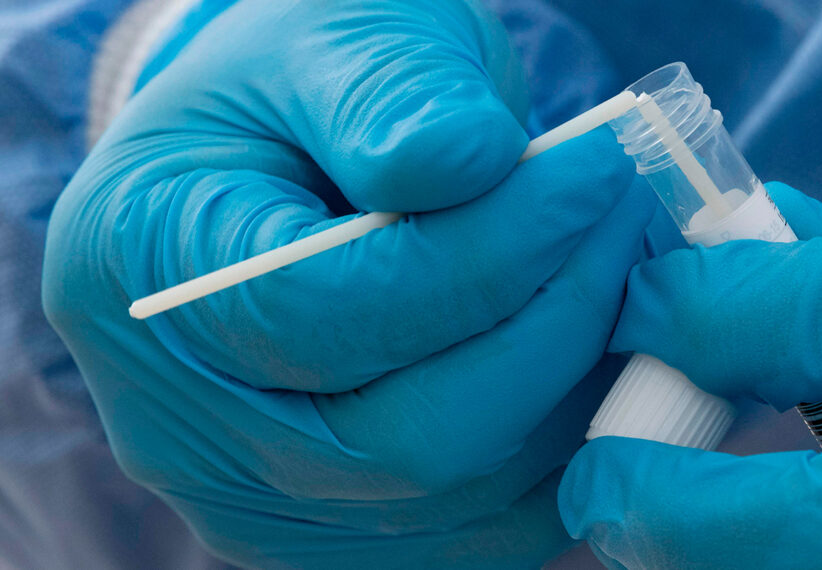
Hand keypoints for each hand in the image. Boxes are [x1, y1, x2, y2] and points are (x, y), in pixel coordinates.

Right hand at [43, 1, 652, 566]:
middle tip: (624, 218)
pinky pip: (493, 527)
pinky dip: (568, 441)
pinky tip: (594, 344)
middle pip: (407, 439)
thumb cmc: (303, 93)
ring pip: (467, 495)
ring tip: (618, 266)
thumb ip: (387, 97)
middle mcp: (182, 424)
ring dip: (579, 381)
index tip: (593, 175)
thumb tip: (472, 163)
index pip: (328, 312)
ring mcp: (266, 500)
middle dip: (554, 322)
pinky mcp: (349, 534)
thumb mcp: (329, 40)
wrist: (289, 166)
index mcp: (143, 276)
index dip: (487, 254)